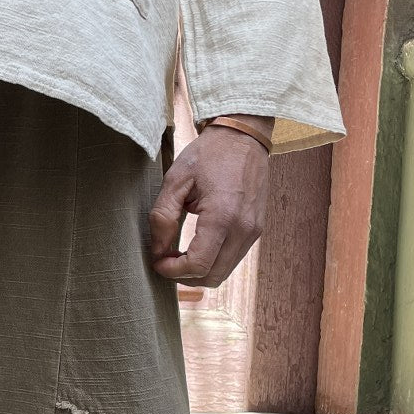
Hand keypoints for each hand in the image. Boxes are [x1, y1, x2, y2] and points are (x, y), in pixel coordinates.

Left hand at [148, 119, 270, 286]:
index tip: (157, 261)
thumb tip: (157, 250)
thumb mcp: (176, 180)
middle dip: (184, 276)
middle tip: (165, 261)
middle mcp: (243, 229)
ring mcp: (253, 231)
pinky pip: (232, 259)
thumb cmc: (209, 154)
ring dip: (199, 271)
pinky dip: (212, 261)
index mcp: (222, 216)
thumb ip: (162, 217)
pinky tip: (196, 247)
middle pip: (212, 277)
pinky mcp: (256, 230)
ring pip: (223, 272)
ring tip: (178, 254)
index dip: (172, 270)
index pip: (198, 265)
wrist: (243, 136)